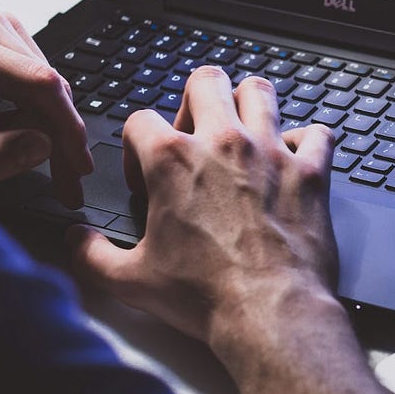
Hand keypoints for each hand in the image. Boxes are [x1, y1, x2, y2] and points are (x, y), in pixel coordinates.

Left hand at [0, 5, 92, 206]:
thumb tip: (43, 146)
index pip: (40, 84)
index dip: (68, 129)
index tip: (78, 168)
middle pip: (46, 81)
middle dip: (60, 134)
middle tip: (65, 181)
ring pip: (42, 76)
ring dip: (43, 121)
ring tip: (12, 149)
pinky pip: (27, 69)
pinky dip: (27, 103)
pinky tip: (3, 124)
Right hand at [67, 66, 339, 359]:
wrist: (270, 312)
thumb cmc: (206, 296)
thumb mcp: (130, 280)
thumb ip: (92, 254)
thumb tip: (76, 241)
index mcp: (172, 160)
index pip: (140, 119)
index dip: (136, 144)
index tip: (145, 174)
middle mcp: (223, 143)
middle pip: (205, 80)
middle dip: (195, 99)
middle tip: (196, 132)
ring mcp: (271, 153)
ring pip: (261, 91)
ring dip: (250, 104)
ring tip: (244, 130)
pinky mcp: (311, 172)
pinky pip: (317, 133)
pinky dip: (308, 141)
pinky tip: (296, 159)